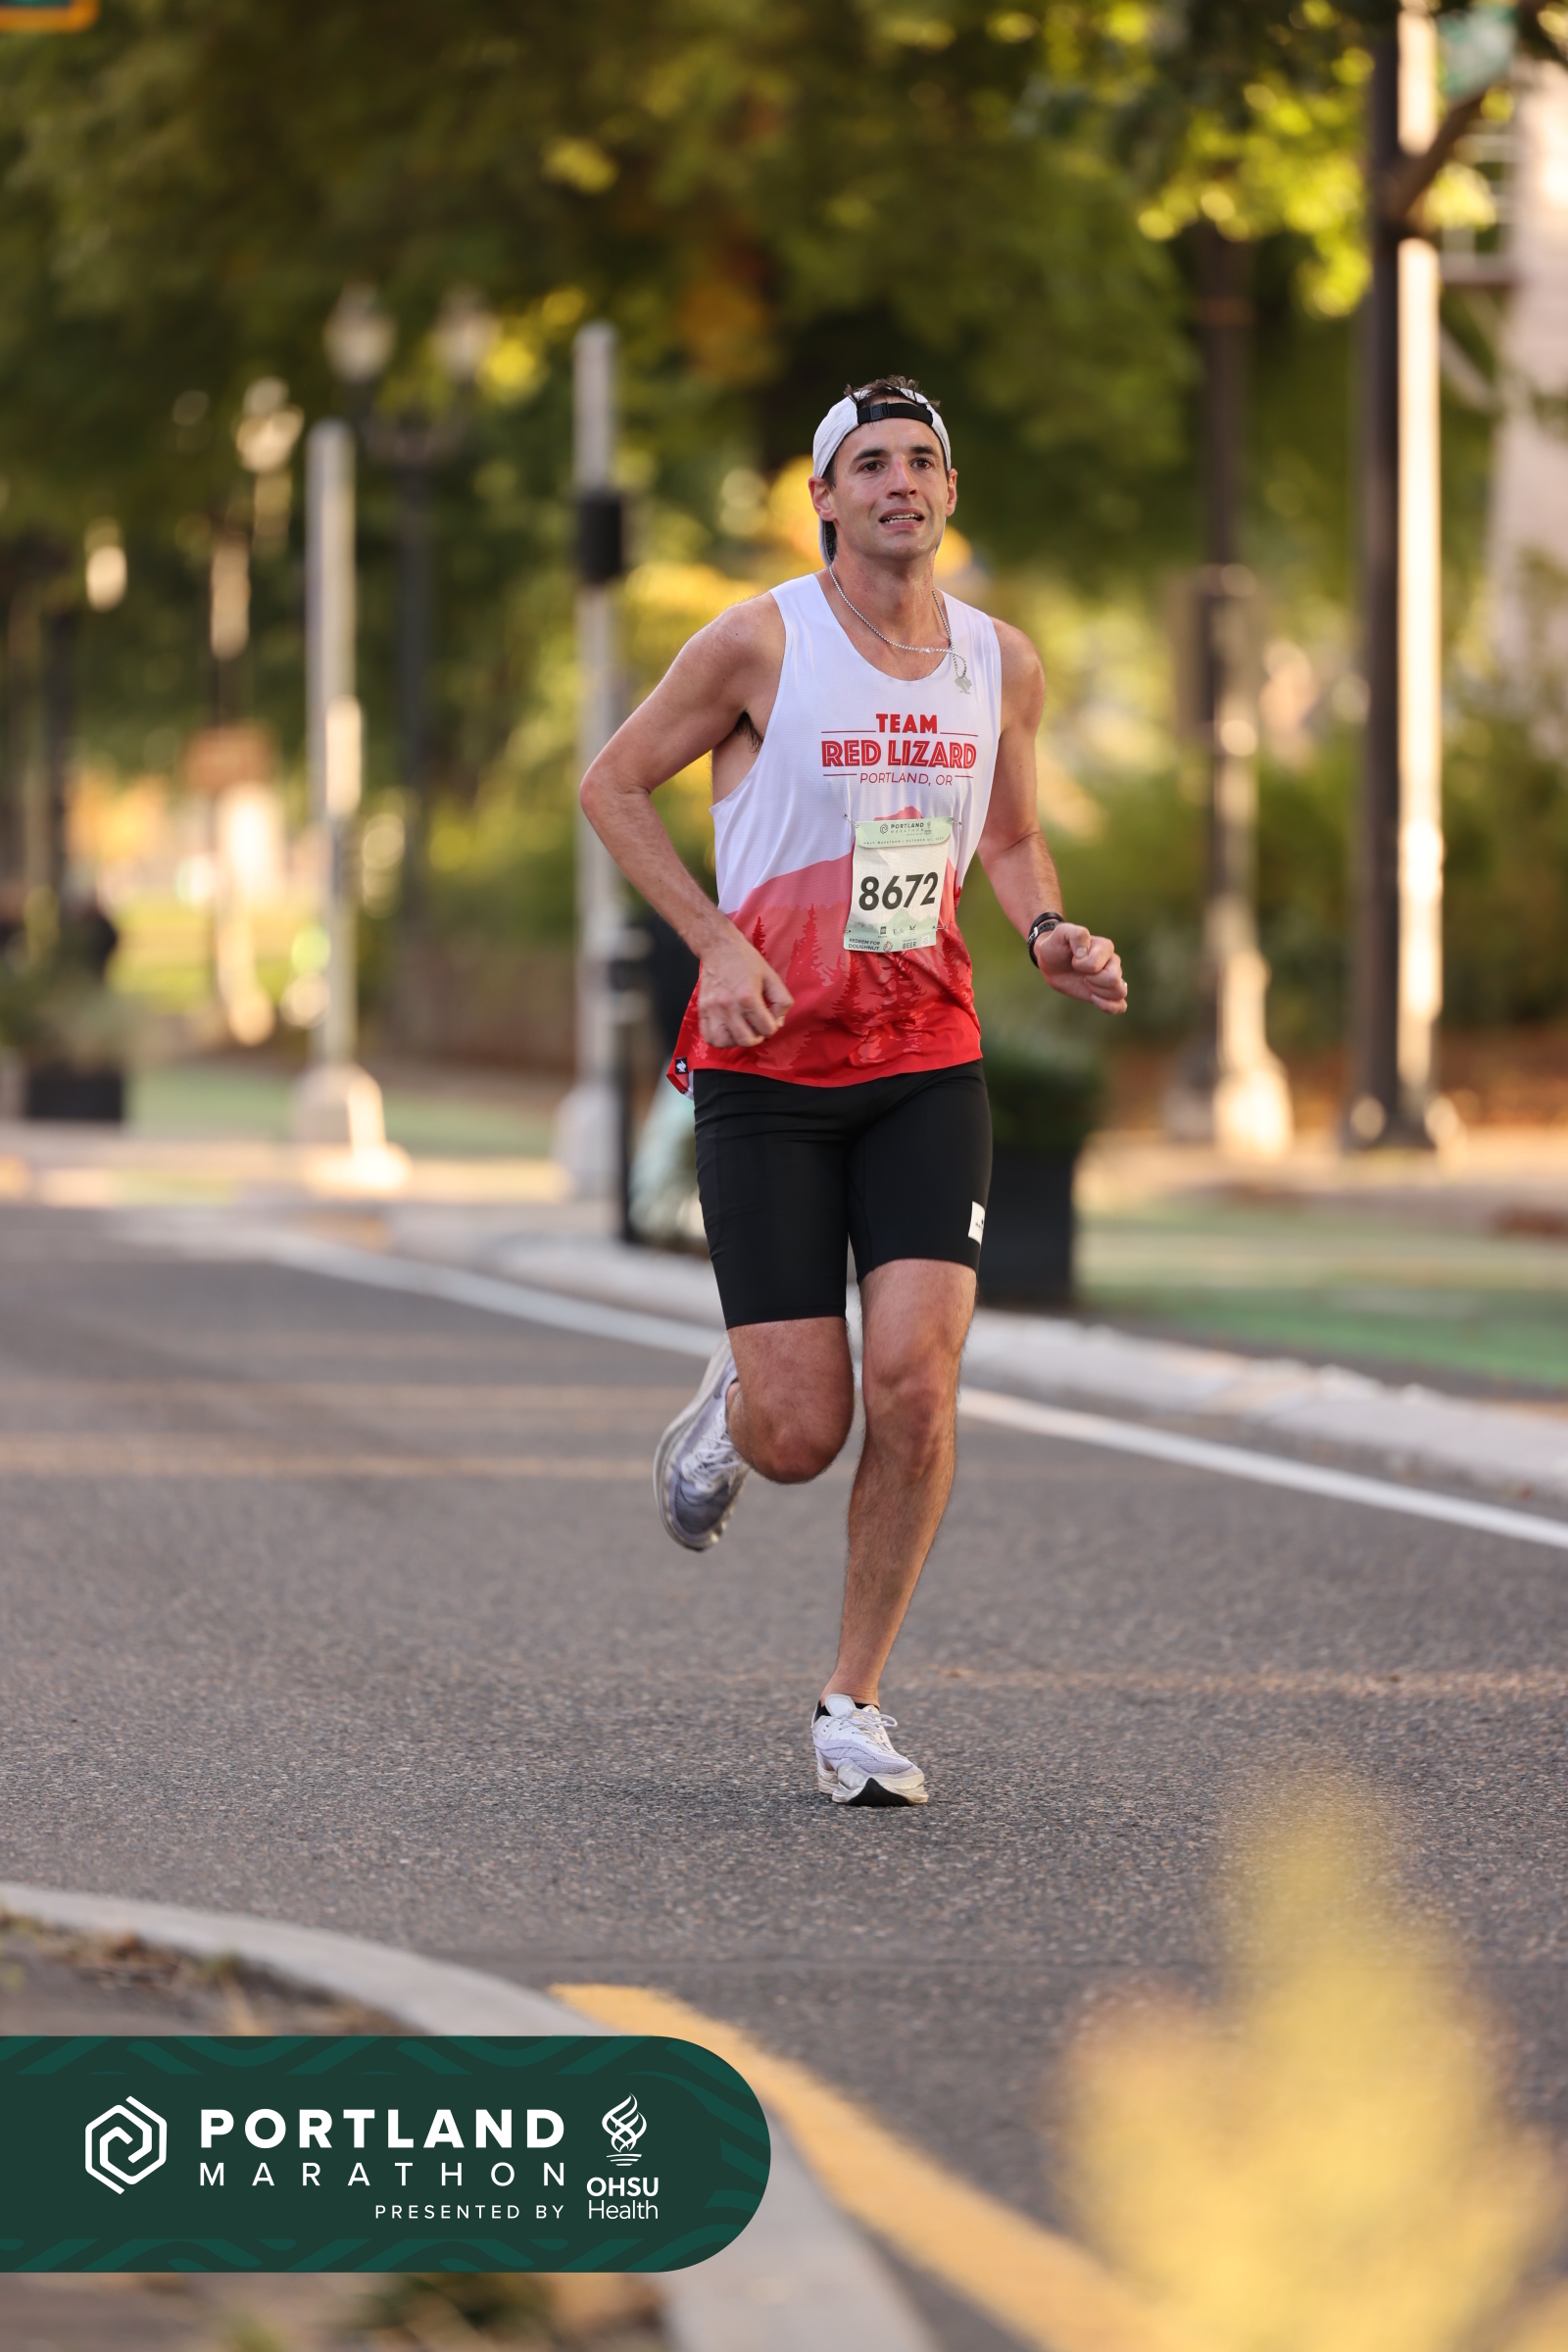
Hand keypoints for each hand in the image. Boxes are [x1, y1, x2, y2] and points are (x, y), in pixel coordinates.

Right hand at [698, 923, 793, 1046]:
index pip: (766, 1029)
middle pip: (746, 1040)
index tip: (769, 1019)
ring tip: (741, 1030)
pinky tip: (728, 1030)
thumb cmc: (745, 960)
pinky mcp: (702, 1010)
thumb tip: (778, 1022)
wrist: (718, 947)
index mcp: (748, 996)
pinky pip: (709, 1037)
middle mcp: (729, 1006)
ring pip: (725, 1042)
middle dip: (756, 1037)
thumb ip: (781, 1000)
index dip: (772, 1027)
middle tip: (757, 1027)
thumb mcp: (771, 976)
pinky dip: (720, 1039)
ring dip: (736, 1041)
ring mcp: (712, 1009)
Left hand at [1033, 922, 1126, 1013]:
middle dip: (1092, 981)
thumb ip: (1076, 935)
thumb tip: (1084, 953)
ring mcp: (1112, 979)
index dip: (1080, 965)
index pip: (1096, 965)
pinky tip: (1094, 999)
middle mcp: (1113, 963)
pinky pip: (1120, 1006)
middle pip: (1114, 980)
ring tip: (1087, 985)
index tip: (1074, 960)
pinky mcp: (1106, 994)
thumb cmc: (1058, 945)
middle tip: (1082, 975)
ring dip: (1100, 993)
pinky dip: (1110, 1007)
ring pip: (1120, 992)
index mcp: (1105, 947)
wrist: (1052, 962)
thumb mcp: (1062, 933)